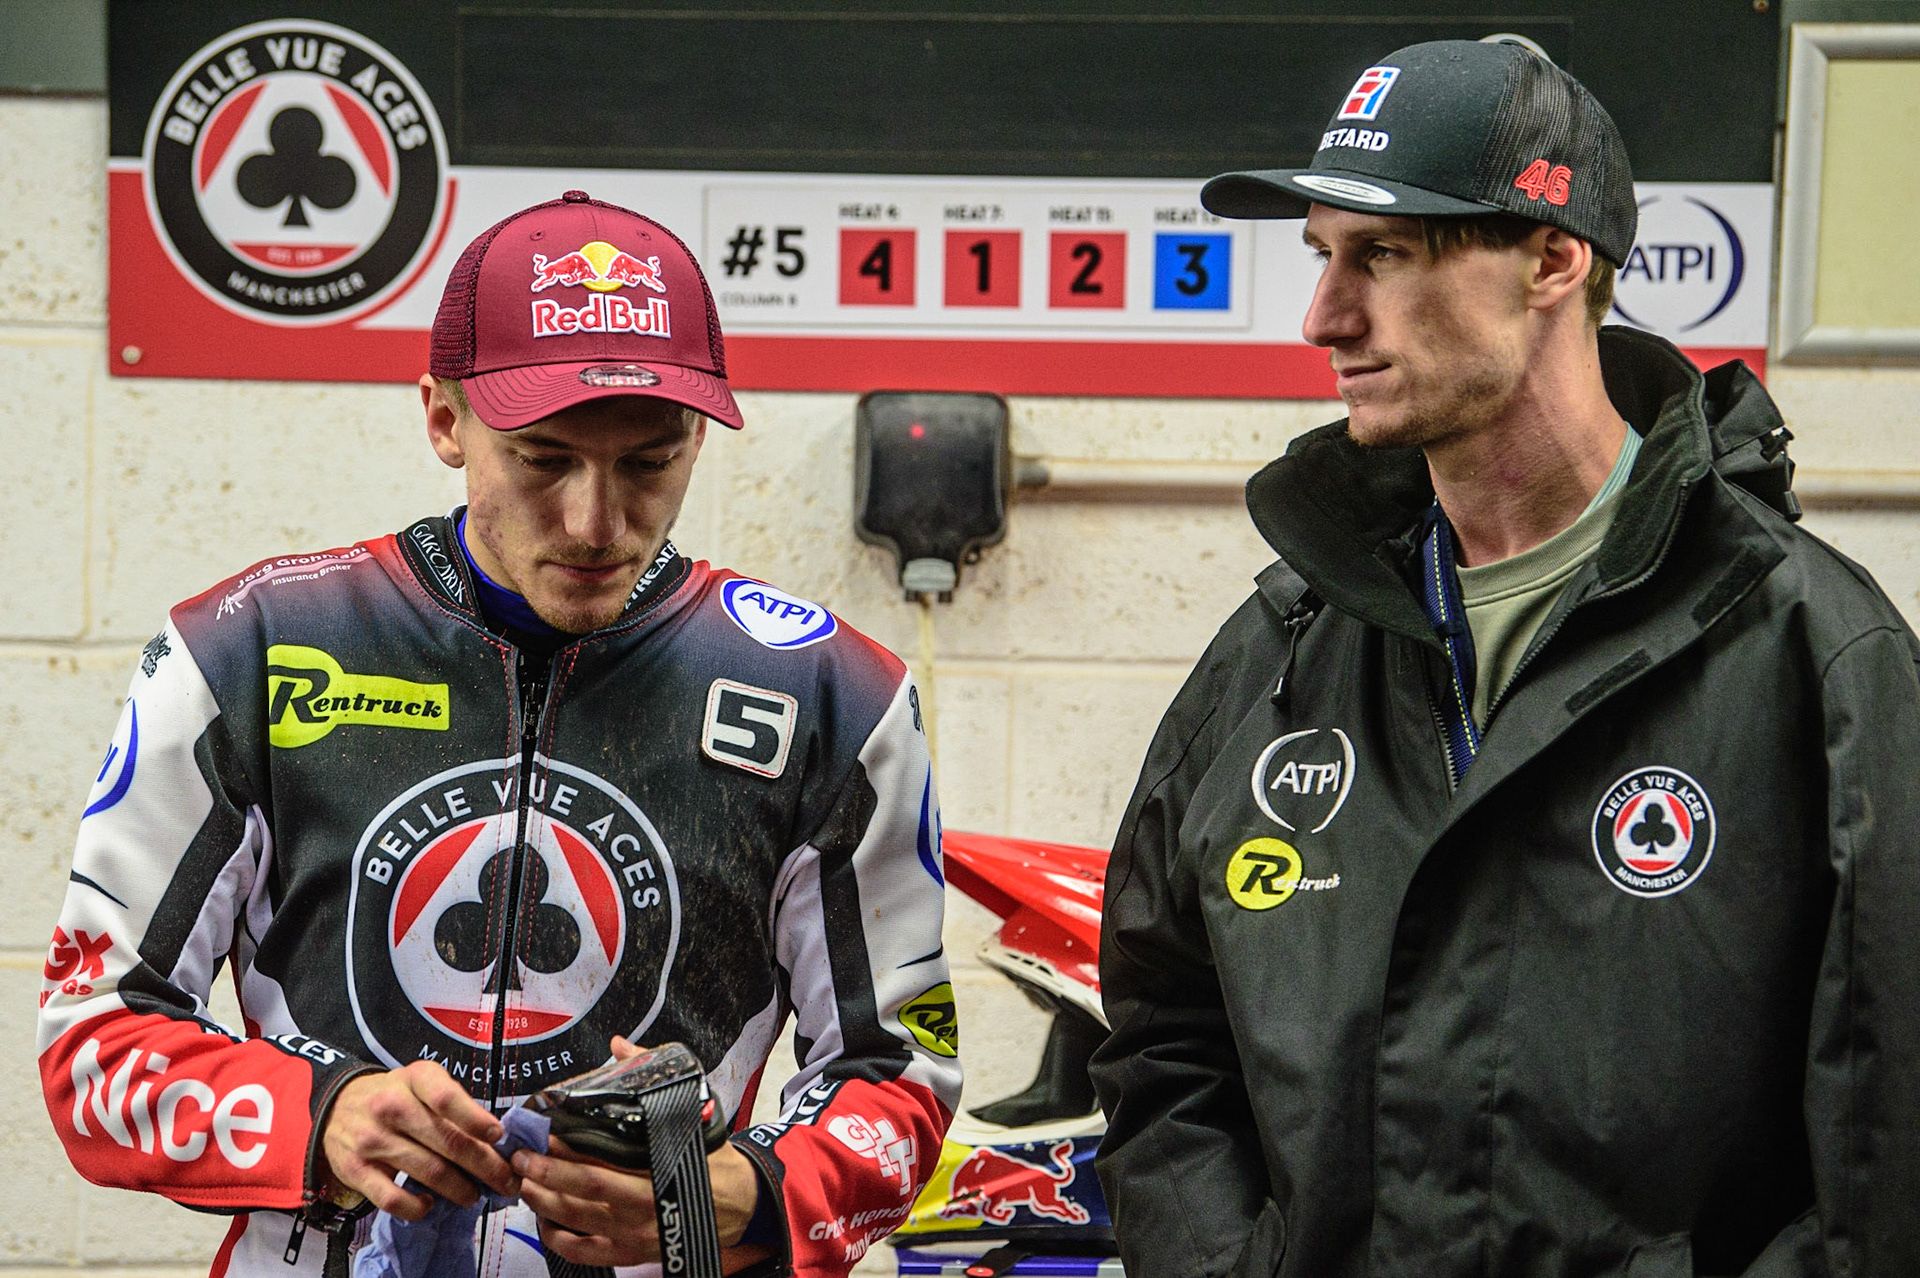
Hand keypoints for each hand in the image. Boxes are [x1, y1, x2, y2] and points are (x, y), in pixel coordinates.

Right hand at [320, 1061, 518, 1219]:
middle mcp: (392, 1106)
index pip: (446, 1098)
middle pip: (448, 1142)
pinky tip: (429, 1204)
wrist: (339, 1104)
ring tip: (474, 1196)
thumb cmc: (396, 1094)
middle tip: (506, 1182)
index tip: (499, 1137)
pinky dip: (417, 1207)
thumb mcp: (424, 1082)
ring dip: (460, 1189)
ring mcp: (372, 1140)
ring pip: (429, 1172)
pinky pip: (393, 1198)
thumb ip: (455, 1104)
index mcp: (415, 1079)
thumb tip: (494, 1140)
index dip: (476, 1120)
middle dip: (485, 1166)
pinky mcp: (356, 1170)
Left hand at [512, 1036, 773, 1269]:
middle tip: (520, 1156)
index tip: (541, 1134)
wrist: (740, 1204)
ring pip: (577, 1222)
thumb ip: (651, 1078)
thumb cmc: (712, 1158)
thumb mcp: (693, 1112)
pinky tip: (544, 1222)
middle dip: (544, 1174)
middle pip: (581, 1193)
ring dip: (544, 1202)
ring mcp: (634, 1234)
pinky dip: (559, 1241)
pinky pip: (585, 1253)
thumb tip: (619, 1046)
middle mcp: (641, 1208)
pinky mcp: (631, 1253)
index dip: (564, 1151)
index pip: (599, 1163)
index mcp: (656, 1171)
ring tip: (524, 1181)